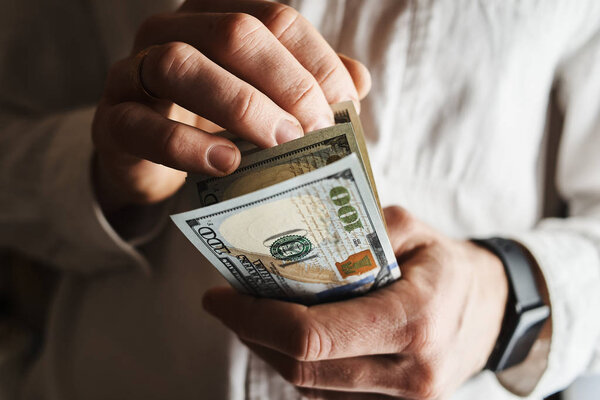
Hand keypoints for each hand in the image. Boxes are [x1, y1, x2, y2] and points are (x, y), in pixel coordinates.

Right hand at [91, 0, 370, 212]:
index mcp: (214, 16)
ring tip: (280, 142)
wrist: (148, 156)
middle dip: (285, 82)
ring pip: (180, 64)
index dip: (315, 60)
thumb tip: (358, 81)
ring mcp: (134, 72)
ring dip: (240, 104)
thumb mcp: (265, 99)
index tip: (344, 107)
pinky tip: (226, 163)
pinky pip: (142, 124)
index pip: (274, 18)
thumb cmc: (213, 122)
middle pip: (232, 33)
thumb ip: (308, 84)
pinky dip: (187, 144)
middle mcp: (172, 31)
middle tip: (314, 129)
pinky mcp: (114, 121)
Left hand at [203, 206, 507, 398]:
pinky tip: (285, 339)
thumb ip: (359, 229)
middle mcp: (409, 373)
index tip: (219, 298)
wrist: (494, 311)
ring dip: (269, 351)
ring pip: (309, 386)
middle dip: (252, 334)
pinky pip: (327, 397)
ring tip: (252, 316)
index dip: (254, 319)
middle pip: (301, 367)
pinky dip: (298, 367)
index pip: (311, 335)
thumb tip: (294, 233)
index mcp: (414, 322)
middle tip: (228, 303)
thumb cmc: (449, 266)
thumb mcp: (414, 230)